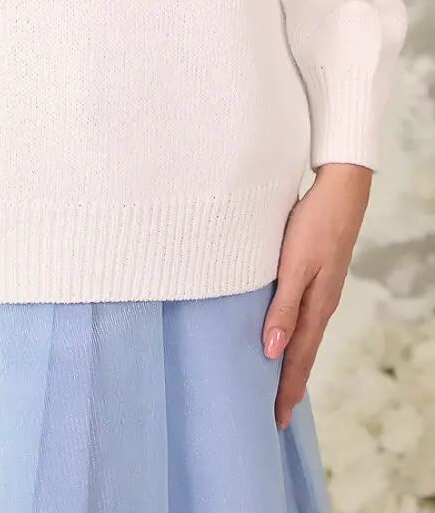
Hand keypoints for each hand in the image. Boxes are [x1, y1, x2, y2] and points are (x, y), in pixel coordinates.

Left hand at [262, 162, 371, 429]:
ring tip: (278, 384)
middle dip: (289, 384)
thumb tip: (272, 351)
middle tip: (276, 416)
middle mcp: (321, 304)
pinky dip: (293, 336)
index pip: (298, 358)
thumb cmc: (313, 225)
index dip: (286, 389)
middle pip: (303, 353)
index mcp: (317, 306)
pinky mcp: (317, 276)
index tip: (276, 420)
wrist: (339, 191)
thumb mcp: (294, 265)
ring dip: (290, 362)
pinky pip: (303, 317)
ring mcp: (321, 291)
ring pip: (304, 336)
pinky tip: (283, 336)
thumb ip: (284, 306)